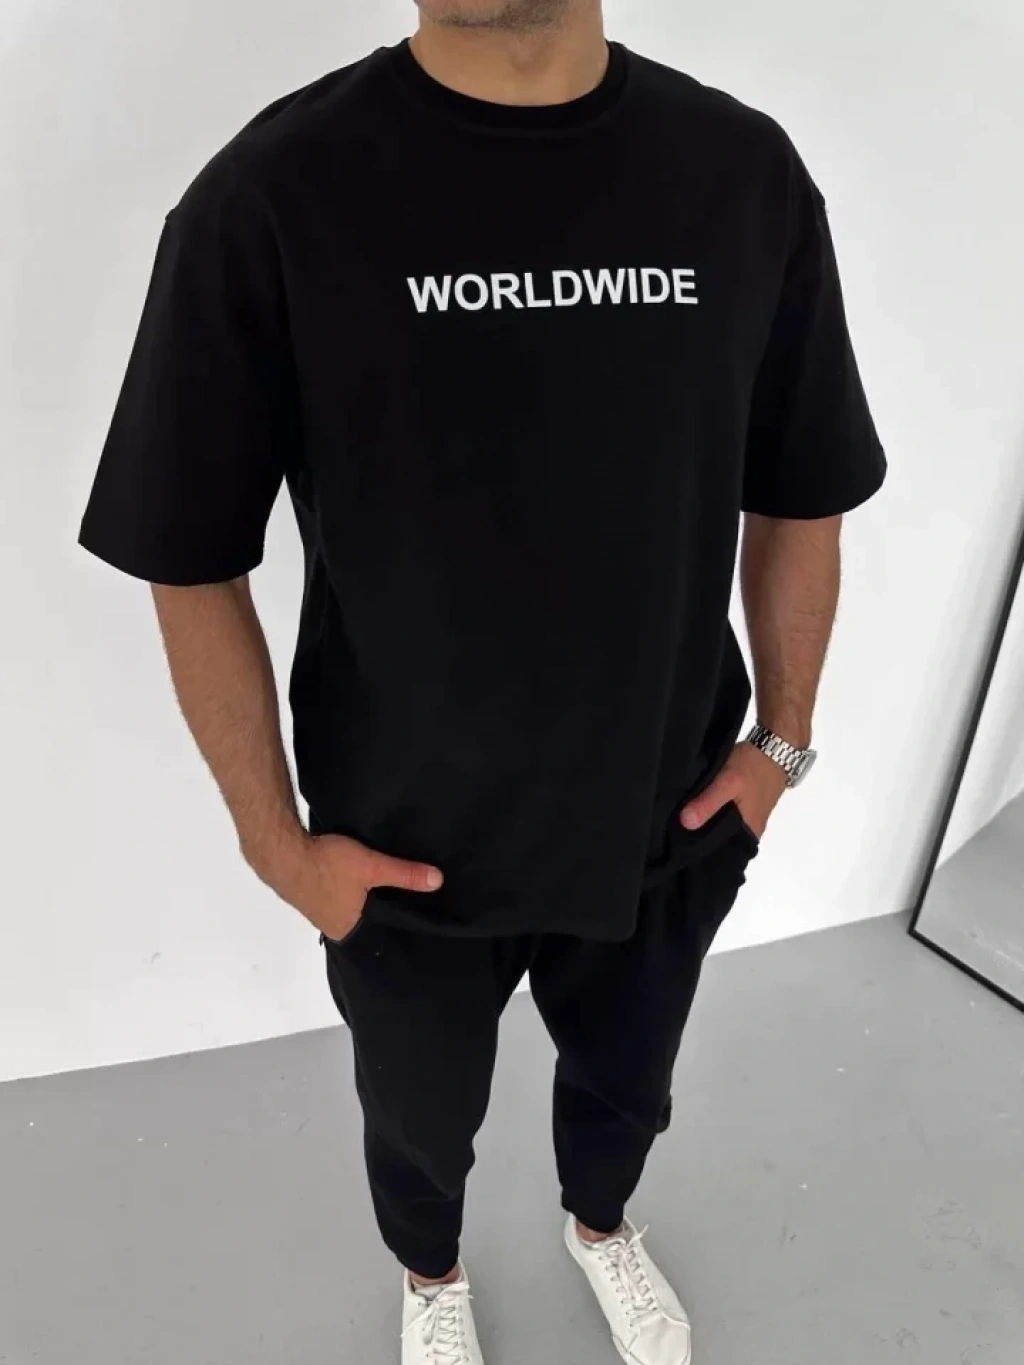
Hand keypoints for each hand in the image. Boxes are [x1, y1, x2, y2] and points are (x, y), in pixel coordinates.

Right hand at [248, 828, 443, 941]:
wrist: (281, 850)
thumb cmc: (327, 865)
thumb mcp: (371, 867)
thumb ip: (404, 874)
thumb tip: (439, 881)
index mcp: (347, 930)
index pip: (379, 937)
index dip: (395, 928)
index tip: (416, 922)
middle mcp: (331, 927)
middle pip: (364, 923)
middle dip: (381, 912)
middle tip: (408, 902)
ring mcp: (316, 911)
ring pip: (350, 908)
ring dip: (363, 900)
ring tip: (386, 890)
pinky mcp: (307, 893)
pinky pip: (336, 896)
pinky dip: (348, 891)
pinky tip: (355, 880)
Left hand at [679, 741, 787, 840]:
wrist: (777, 745)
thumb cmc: (754, 766)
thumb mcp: (728, 782)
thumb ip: (708, 803)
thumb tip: (684, 824)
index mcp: (749, 832)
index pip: (721, 852)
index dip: (700, 850)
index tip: (677, 846)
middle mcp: (751, 829)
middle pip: (720, 839)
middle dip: (699, 836)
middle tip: (673, 832)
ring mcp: (751, 815)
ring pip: (723, 825)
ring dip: (706, 822)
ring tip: (679, 820)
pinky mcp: (748, 803)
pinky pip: (727, 814)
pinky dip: (714, 811)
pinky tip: (697, 806)